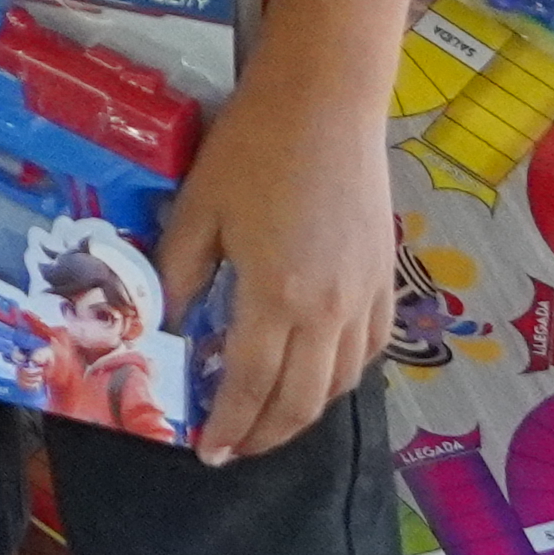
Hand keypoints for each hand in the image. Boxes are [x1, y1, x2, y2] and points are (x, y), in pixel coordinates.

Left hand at [158, 76, 395, 460]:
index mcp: (277, 298)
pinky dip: (343, 375)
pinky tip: (319, 373)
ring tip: (269, 418)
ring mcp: (366, 297)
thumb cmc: (252, 149)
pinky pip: (371, 348)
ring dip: (305, 411)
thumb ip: (179, 276)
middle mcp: (330, 311)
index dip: (229, 426)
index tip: (209, 452)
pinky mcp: (387, 277)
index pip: (251, 386)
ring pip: (342, 381)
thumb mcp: (199, 211)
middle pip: (302, 399)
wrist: (327, 102)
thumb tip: (167, 328)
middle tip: (236, 449)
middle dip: (267, 434)